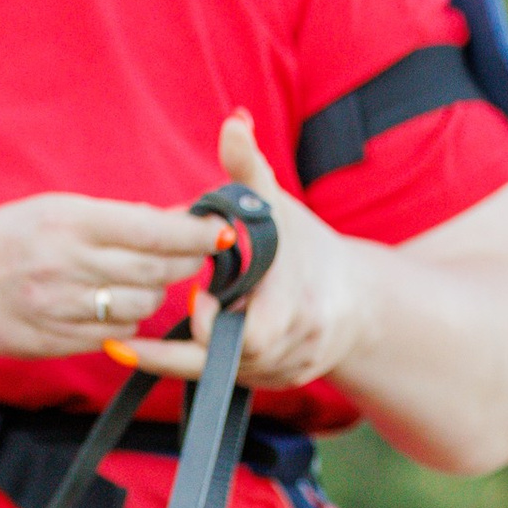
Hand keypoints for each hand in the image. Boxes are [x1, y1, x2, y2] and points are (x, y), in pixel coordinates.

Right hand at [0, 190, 221, 369]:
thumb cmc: (0, 242)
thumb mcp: (47, 210)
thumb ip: (108, 218)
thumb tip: (166, 220)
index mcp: (67, 222)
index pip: (149, 230)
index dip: (193, 233)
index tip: (219, 231)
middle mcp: (67, 266)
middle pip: (154, 271)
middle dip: (184, 264)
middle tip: (196, 255)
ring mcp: (64, 308)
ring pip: (141, 305)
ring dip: (154, 292)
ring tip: (146, 277)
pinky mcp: (61, 340)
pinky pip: (116, 332)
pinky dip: (127, 318)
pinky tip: (115, 303)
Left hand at [97, 111, 375, 395]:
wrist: (357, 299)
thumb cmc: (306, 246)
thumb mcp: (277, 203)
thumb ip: (248, 168)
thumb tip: (233, 121)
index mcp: (298, 305)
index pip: (247, 335)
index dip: (212, 321)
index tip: (196, 293)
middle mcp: (296, 346)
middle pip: (227, 365)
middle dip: (188, 348)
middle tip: (149, 331)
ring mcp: (287, 372)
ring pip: (225, 376)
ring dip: (194, 355)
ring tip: (167, 328)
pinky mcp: (278, 386)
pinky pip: (232, 383)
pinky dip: (207, 364)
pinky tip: (185, 342)